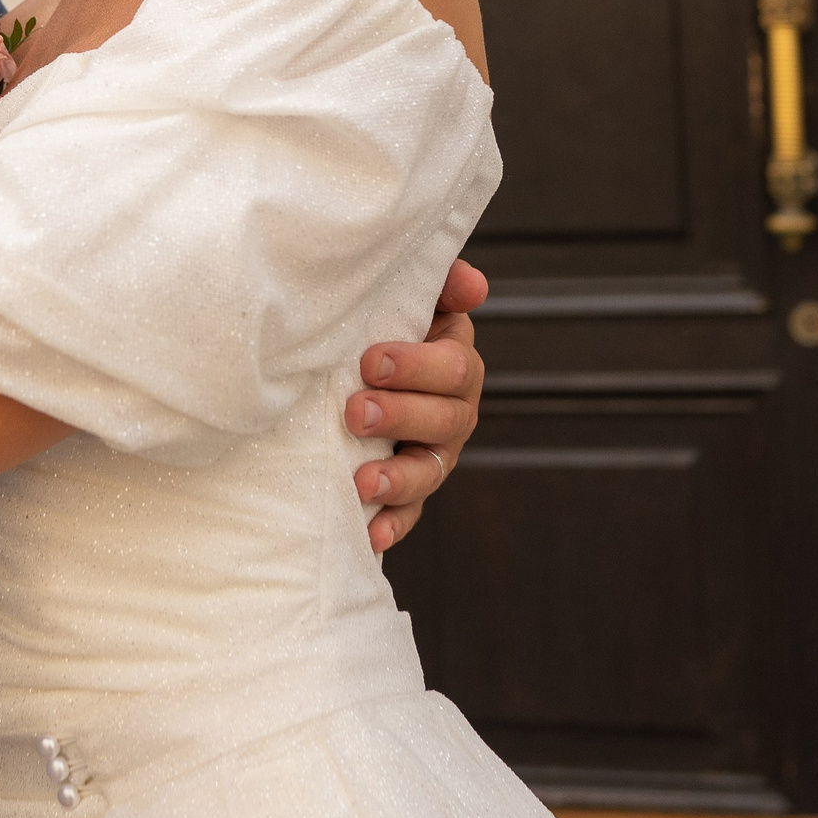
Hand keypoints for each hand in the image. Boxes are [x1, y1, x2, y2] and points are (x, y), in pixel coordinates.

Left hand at [346, 258, 484, 553]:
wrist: (344, 369)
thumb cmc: (376, 325)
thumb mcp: (407, 299)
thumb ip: (439, 284)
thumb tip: (473, 285)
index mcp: (454, 362)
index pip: (453, 366)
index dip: (416, 366)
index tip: (370, 362)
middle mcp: (454, 411)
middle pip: (444, 419)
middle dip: (400, 415)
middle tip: (355, 411)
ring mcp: (433, 455)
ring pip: (428, 471)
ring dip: (398, 477)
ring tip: (362, 480)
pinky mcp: (408, 492)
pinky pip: (409, 514)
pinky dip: (392, 524)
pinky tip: (370, 533)